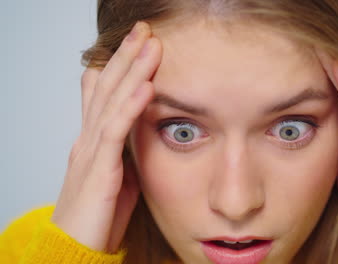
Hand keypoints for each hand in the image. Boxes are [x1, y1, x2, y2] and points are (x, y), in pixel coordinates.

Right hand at [51, 21, 161, 252]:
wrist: (75, 248)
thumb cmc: (96, 215)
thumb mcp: (116, 175)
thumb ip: (124, 151)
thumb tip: (140, 134)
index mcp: (94, 140)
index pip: (105, 93)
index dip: (120, 66)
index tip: (139, 44)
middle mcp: (89, 139)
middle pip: (107, 89)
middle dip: (126, 57)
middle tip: (143, 30)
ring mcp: (90, 152)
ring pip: (112, 102)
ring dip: (132, 71)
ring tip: (150, 45)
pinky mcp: (99, 171)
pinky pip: (115, 133)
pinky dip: (130, 107)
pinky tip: (146, 87)